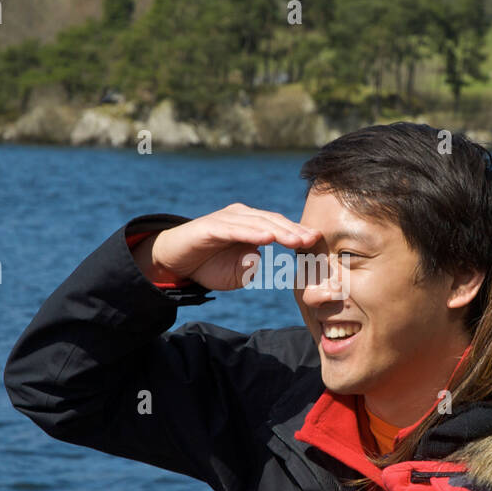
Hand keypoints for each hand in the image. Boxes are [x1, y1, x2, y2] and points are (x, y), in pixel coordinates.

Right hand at [135, 203, 320, 290]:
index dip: (298, 233)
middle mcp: (241, 216)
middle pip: (273, 221)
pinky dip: (251, 233)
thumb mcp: (234, 274)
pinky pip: (235, 229)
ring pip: (258, 223)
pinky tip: (266, 238)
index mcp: (251, 224)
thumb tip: (258, 260)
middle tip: (314, 240)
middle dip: (295, 231)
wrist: (173, 262)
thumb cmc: (207, 266)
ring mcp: (226, 219)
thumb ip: (248, 268)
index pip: (280, 226)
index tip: (317, 242)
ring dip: (279, 231)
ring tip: (296, 240)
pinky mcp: (210, 226)